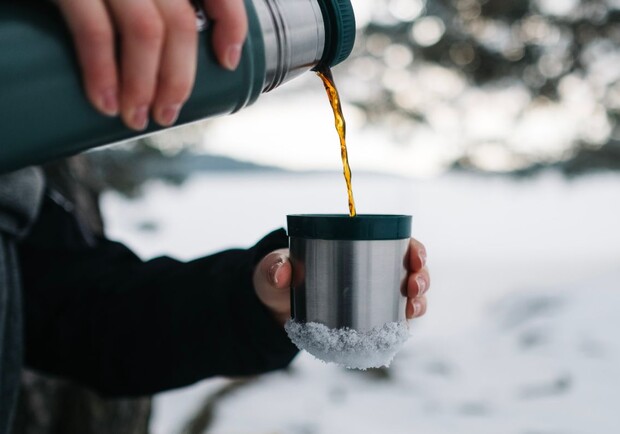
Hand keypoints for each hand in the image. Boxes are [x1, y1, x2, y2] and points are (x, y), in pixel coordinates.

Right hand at [56, 0, 247, 129]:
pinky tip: (105, 102)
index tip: (228, 61)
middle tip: (167, 113)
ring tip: (135, 118)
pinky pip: (94, 30)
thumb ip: (145, 4)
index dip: (230, 24)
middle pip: (178, 22)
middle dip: (179, 78)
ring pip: (146, 31)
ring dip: (145, 85)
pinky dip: (103, 73)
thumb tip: (167, 56)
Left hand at [253, 238, 430, 325]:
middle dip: (421, 276)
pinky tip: (405, 329)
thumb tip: (282, 272)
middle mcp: (370, 271)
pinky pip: (394, 322)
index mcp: (354, 247)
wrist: (273, 310)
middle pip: (409, 270)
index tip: (415, 255)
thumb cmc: (278, 279)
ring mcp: (371, 297)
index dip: (414, 248)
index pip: (395, 242)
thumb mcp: (273, 271)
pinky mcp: (367, 321)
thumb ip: (273, 268)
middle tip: (414, 285)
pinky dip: (404, 325)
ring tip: (412, 309)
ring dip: (418, 302)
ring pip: (407, 297)